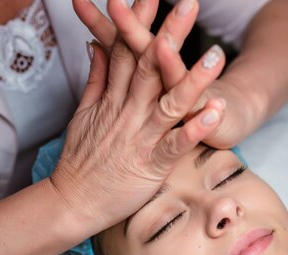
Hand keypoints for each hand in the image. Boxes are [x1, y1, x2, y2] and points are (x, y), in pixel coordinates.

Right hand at [51, 1, 225, 232]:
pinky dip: (194, 128)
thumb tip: (96, 46)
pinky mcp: (150, 164)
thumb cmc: (80, 161)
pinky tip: (214, 111)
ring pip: (168, 103)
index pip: (125, 51)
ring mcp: (139, 137)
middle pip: (149, 67)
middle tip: (188, 5)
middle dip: (170, 34)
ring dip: (192, 79)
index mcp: (112, 99)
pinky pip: (176, 144)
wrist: (72, 202)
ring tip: (216, 56)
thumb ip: (96, 79)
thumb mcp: (83, 115)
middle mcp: (127, 112)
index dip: (138, 21)